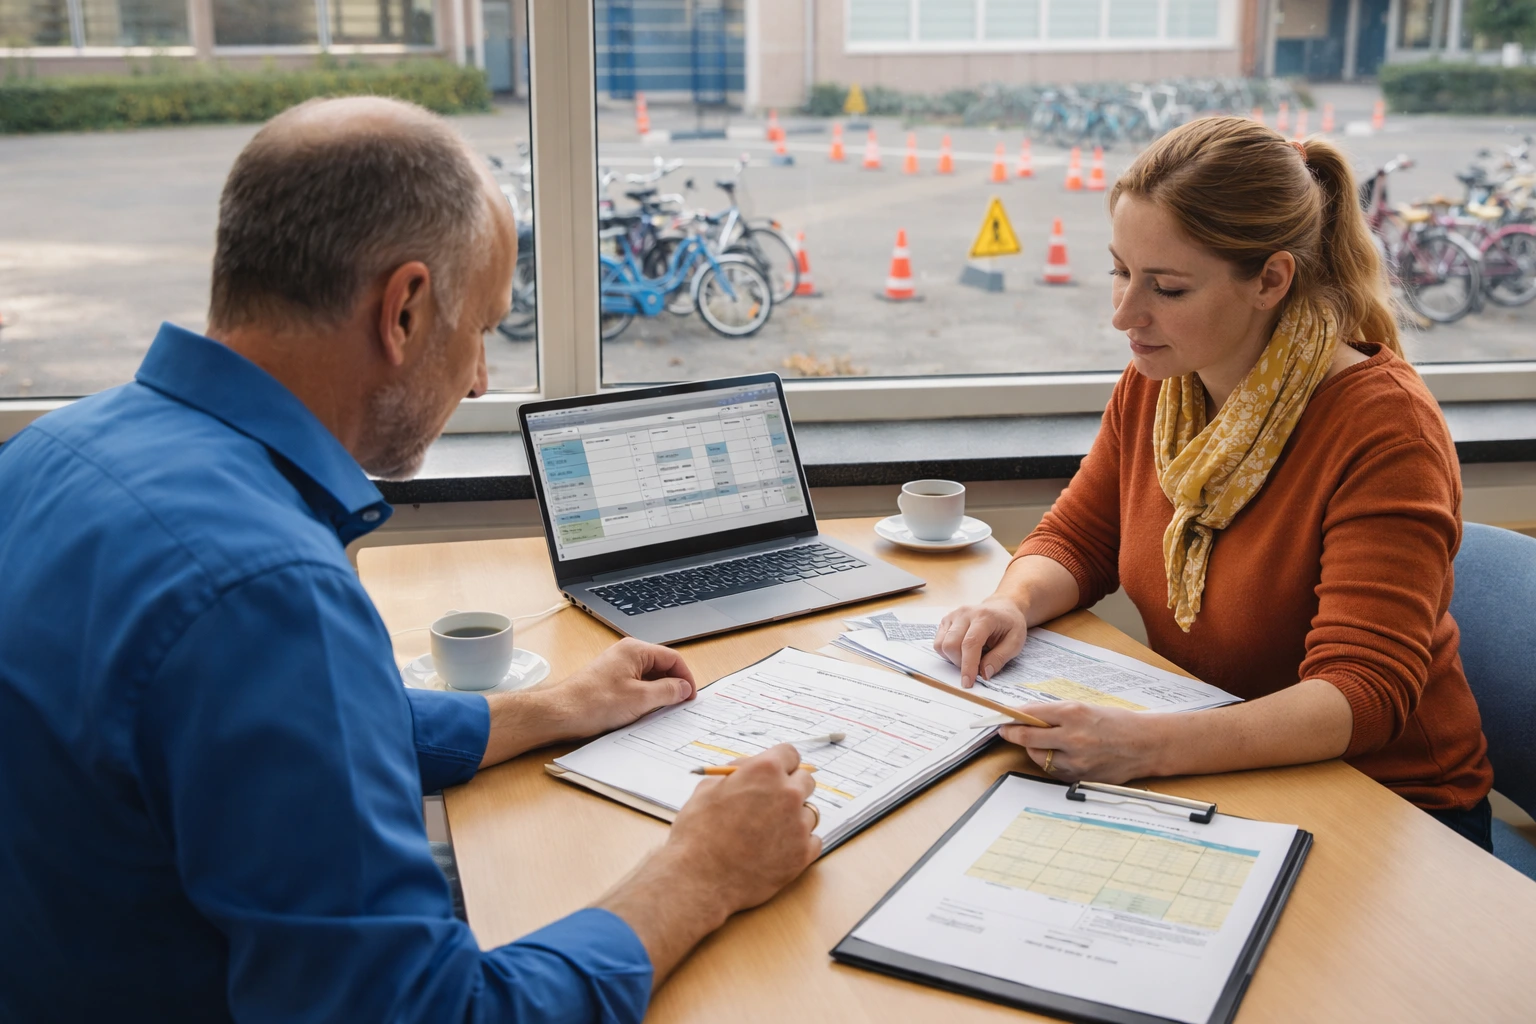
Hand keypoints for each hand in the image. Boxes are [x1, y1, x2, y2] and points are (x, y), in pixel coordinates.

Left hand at [479, 638, 695, 764]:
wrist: (560, 713)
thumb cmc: (594, 703)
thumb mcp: (640, 699)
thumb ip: (668, 691)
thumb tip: (684, 688)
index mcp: (635, 650)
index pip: (672, 658)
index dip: (685, 677)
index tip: (690, 696)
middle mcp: (626, 654)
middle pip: (661, 667)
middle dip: (672, 686)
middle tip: (679, 706)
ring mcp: (617, 667)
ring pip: (649, 678)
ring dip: (658, 694)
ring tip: (660, 712)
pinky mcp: (610, 681)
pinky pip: (636, 686)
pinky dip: (644, 698)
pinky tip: (643, 713)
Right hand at [595, 744, 819, 981]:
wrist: (699, 879)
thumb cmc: (698, 834)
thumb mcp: (707, 789)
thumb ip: (735, 774)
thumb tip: (748, 770)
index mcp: (765, 771)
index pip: (790, 754)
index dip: (780, 764)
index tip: (776, 773)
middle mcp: (788, 793)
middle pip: (806, 781)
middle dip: (790, 788)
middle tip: (771, 803)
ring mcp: (798, 824)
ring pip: (809, 812)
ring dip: (794, 818)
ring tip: (767, 832)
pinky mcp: (803, 853)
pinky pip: (812, 840)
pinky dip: (798, 843)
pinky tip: (776, 849)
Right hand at [935, 596, 1028, 686]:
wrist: (1002, 608)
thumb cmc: (1010, 625)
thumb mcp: (1015, 642)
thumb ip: (999, 658)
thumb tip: (984, 674)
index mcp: (984, 617)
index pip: (970, 643)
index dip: (967, 665)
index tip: (968, 683)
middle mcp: (965, 613)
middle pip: (951, 645)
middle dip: (960, 663)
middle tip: (975, 667)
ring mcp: (953, 616)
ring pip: (941, 645)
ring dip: (953, 659)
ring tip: (969, 657)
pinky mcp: (946, 621)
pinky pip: (938, 643)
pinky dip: (947, 653)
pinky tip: (961, 651)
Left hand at [999, 701, 1163, 783]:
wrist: (1146, 744)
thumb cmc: (1117, 722)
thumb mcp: (1085, 708)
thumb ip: (1056, 713)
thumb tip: (1026, 715)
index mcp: (1073, 713)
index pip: (1030, 715)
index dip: (1010, 717)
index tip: (1000, 717)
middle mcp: (1072, 737)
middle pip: (1027, 738)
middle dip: (1011, 733)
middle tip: (1005, 730)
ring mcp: (1076, 760)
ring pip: (1038, 756)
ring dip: (1033, 748)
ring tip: (1043, 741)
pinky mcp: (1080, 776)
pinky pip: (1053, 770)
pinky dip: (1050, 761)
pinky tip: (1059, 754)